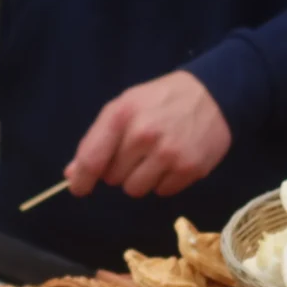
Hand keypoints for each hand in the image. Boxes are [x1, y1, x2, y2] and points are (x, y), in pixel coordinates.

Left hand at [64, 71, 231, 198]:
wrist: (214, 94)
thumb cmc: (160, 100)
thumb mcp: (124, 107)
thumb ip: (97, 140)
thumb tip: (72, 174)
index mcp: (122, 115)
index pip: (92, 159)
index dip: (82, 179)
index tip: (79, 188)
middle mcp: (144, 135)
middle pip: (113, 178)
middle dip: (119, 170)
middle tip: (136, 151)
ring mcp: (169, 154)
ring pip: (136, 190)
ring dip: (140, 179)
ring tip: (154, 156)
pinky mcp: (190, 169)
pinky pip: (162, 192)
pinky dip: (163, 181)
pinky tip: (172, 161)